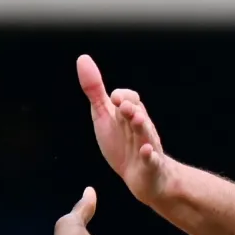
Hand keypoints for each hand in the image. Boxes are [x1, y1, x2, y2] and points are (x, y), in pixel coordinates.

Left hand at [78, 55, 170, 204]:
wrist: (142, 176)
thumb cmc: (122, 143)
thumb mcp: (104, 115)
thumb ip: (94, 90)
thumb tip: (82, 59)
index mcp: (129, 114)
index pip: (130, 98)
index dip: (122, 97)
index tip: (113, 98)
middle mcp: (140, 127)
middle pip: (138, 113)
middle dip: (131, 108)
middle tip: (122, 106)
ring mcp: (146, 145)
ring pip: (146, 134)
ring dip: (142, 126)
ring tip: (137, 120)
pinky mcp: (149, 165)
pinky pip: (152, 159)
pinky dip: (149, 155)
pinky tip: (146, 152)